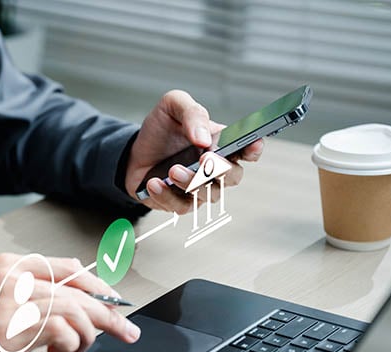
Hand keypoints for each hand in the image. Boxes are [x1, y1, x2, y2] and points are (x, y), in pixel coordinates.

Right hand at [0, 254, 140, 351]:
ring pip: (78, 309)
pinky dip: (72, 343)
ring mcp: (17, 300)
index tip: (112, 302)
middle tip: (127, 330)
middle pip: (81, 289)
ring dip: (91, 333)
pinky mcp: (17, 326)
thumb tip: (61, 303)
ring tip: (83, 350)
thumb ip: (22, 290)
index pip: (69, 268)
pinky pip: (65, 330)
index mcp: (10, 265)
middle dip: (110, 312)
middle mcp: (16, 276)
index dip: (97, 286)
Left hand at [124, 90, 263, 212]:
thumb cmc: (161, 130)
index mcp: (221, 144)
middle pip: (233, 177)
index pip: (248, 150)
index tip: (252, 144)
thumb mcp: (173, 106)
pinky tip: (155, 183)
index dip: (254, 149)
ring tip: (172, 170)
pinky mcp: (179, 203)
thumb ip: (192, 113)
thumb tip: (204, 138)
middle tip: (204, 158)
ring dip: (191, 183)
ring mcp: (199, 188)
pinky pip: (180, 206)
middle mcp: (215, 170)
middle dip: (220, 169)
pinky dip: (167, 195)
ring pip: (208, 194)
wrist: (135, 151)